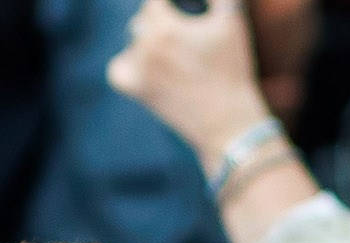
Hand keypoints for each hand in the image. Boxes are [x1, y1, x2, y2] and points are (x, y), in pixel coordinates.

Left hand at [106, 0, 273, 168]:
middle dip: (162, 23)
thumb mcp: (232, 22)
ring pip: (133, 42)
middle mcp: (146, 47)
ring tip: (172, 53)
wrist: (227, 123)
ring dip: (147, 42)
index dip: (167, 5)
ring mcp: (138, 71)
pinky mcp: (137, 92)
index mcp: (165, 27)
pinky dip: (128, 66)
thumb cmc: (232, 70)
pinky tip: (146, 66)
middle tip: (183, 36)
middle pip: (143, 20)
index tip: (177, 12)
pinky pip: (118, 71)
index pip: (154, 2)